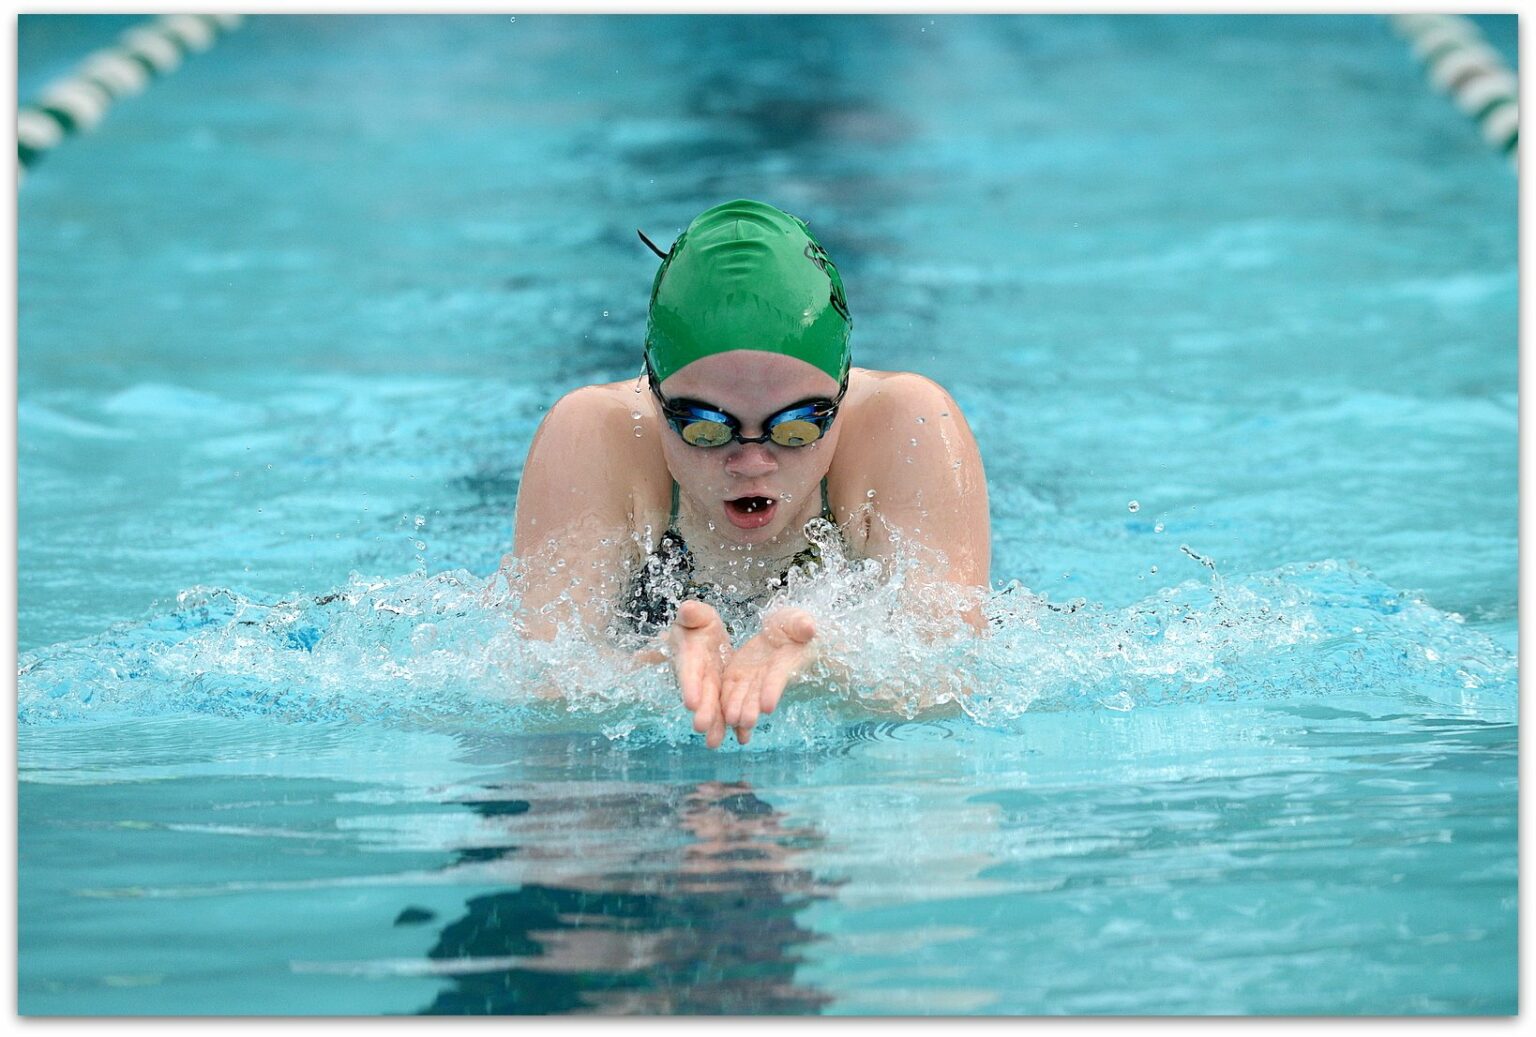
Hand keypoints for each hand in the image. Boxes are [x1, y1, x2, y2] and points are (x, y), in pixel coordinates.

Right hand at [666, 600, 735, 748]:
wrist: (706, 636)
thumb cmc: (698, 623)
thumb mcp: (697, 615)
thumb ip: (693, 615)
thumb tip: (687, 609)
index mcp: (689, 655)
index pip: (688, 671)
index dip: (690, 685)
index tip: (691, 701)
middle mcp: (698, 676)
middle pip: (701, 694)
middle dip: (702, 710)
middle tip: (702, 727)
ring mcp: (710, 688)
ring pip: (714, 708)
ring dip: (716, 724)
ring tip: (716, 742)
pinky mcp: (723, 694)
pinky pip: (729, 709)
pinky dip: (735, 724)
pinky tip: (743, 738)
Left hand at [720, 608, 817, 744]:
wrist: (781, 632)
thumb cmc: (793, 627)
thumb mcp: (798, 621)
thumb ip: (802, 625)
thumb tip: (810, 628)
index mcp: (784, 662)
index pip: (778, 677)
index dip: (773, 689)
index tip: (768, 706)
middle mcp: (767, 676)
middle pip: (758, 694)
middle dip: (752, 707)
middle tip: (746, 721)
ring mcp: (751, 679)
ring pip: (742, 697)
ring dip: (737, 711)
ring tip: (730, 723)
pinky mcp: (736, 676)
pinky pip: (728, 691)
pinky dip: (725, 707)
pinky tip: (720, 724)